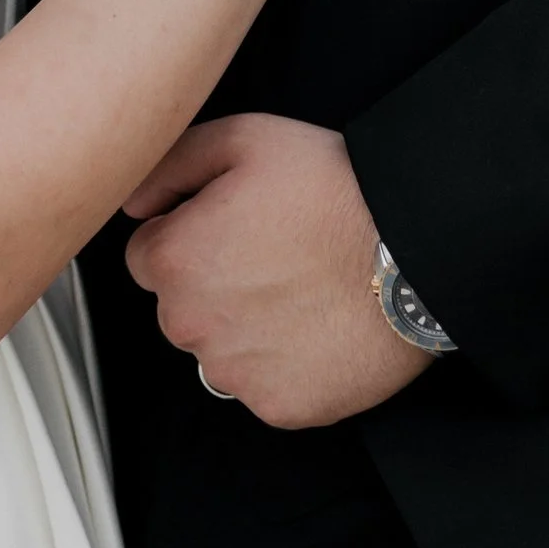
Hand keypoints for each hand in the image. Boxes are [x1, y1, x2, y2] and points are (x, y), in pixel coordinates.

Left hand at [123, 112, 429, 427]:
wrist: (415, 251)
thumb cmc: (332, 188)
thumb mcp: (244, 140)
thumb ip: (169, 164)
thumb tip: (133, 204)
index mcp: (174, 259)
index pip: (148, 256)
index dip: (189, 236)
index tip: (234, 228)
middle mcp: (191, 324)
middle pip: (180, 307)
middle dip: (212, 285)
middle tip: (274, 256)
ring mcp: (235, 373)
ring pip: (219, 351)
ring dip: (245, 328)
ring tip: (302, 291)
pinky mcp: (280, 407)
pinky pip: (263, 388)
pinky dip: (285, 365)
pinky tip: (318, 328)